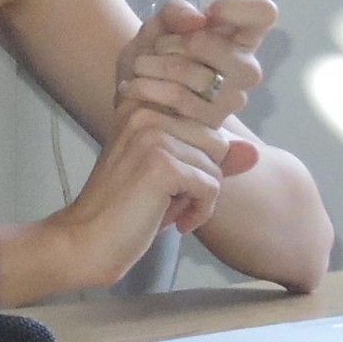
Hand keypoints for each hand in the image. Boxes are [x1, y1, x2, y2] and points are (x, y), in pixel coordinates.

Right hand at [52, 100, 259, 287]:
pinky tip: (177, 222)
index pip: (205, 118)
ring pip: (215, 165)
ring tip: (170, 208)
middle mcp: (144, 110)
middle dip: (202, 175)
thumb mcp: (172, 171)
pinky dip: (200, 211)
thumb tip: (254, 151)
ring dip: (201, 196)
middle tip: (169, 196)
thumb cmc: (127, 205)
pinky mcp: (162, 165)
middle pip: (215, 141)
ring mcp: (151, 136)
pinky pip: (211, 187)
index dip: (200, 155)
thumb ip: (212, 155)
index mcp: (139, 103)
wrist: (88, 238)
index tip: (169, 174)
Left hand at [116, 0, 275, 170]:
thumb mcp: (158, 25)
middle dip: (175, 44)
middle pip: (221, 48)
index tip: (209, 13)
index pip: (263, 14)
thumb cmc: (153, 53)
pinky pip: (180, 99)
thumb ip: (176, 13)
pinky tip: (136, 85)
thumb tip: (198, 19)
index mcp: (240, 37)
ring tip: (141, 67)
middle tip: (158, 47)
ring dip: (155, 65)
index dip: (237, 9)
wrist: (130, 93)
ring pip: (196, 75)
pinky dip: (149, 87)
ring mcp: (233, 98)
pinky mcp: (212, 121)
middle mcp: (245, 68)